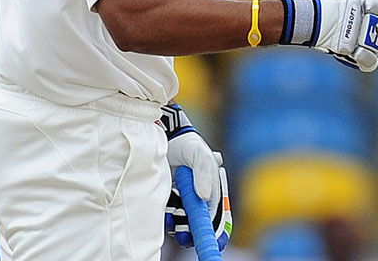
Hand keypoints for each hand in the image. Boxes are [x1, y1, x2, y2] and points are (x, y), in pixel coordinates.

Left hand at [160, 104, 231, 248]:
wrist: (160, 135)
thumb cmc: (185, 144)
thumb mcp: (199, 154)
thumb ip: (204, 173)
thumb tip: (204, 196)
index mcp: (212, 187)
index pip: (217, 212)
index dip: (217, 229)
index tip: (214, 241)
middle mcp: (199, 195)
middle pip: (200, 221)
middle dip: (194, 230)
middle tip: (186, 235)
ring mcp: (183, 199)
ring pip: (184, 222)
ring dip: (180, 226)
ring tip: (172, 220)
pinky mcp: (167, 201)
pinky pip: (169, 218)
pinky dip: (168, 220)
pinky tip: (166, 216)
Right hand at [313, 0, 377, 71]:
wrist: (310, 18)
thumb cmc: (326, 4)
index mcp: (364, 2)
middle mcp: (365, 19)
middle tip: (374, 30)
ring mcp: (359, 36)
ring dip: (375, 46)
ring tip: (364, 42)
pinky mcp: (351, 51)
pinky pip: (370, 60)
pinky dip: (367, 60)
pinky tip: (360, 55)